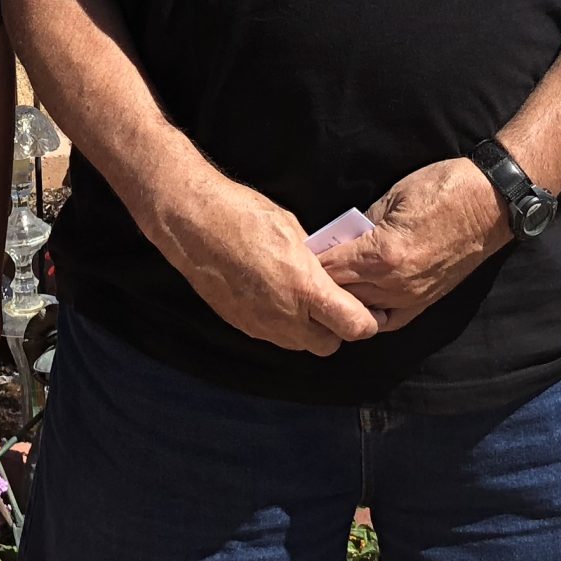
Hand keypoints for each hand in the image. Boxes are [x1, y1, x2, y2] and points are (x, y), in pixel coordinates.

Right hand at [149, 172, 381, 353]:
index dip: (367, 320)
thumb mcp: (292, 230)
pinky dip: (283, 324)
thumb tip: (327, 274)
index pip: (355, 326)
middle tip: (335, 302)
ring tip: (303, 298)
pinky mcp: (242, 325)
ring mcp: (261, 325)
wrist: (193, 225)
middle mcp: (285, 316)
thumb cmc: (244, 216)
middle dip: (337, 328)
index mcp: (305, 288)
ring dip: (309, 329)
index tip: (367, 306)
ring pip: (300, 344)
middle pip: (330, 345)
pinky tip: (275, 296)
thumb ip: (315, 262)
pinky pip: (274, 336)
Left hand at [319, 157, 508, 333]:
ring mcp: (411, 299)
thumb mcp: (391, 198)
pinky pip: (387, 319)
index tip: (294, 257)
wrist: (490, 204)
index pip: (328, 270)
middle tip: (302, 273)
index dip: (308, 263)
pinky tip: (359, 298)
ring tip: (327, 286)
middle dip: (320, 284)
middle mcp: (394, 285)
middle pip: (340, 295)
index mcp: (381, 255)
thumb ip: (361, 226)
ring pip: (361, 311)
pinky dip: (369, 311)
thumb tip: (338, 240)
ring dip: (343, 299)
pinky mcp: (425, 303)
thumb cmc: (442, 190)